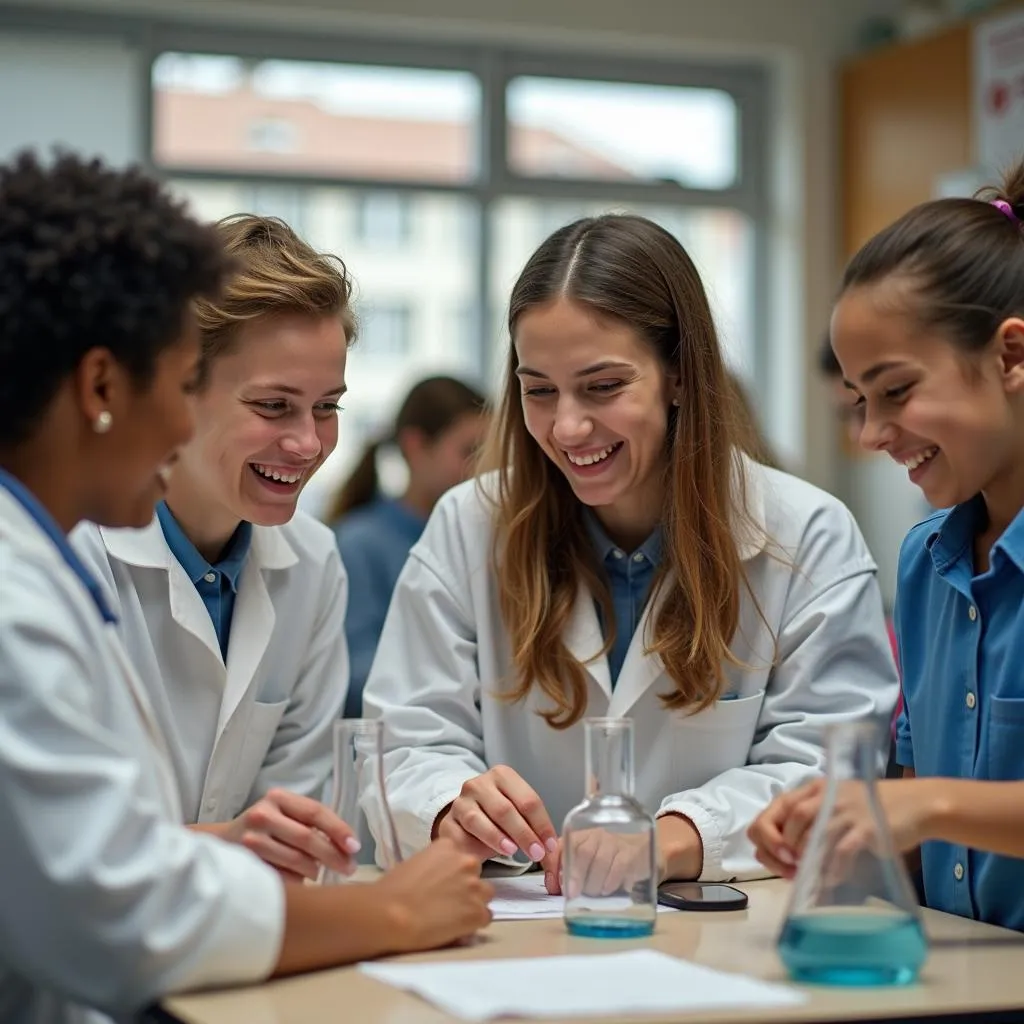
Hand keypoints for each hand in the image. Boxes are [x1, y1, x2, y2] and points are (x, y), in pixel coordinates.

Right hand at [224, 788, 359, 882]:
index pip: (315, 812)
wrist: (222, 844)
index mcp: (278, 798)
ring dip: (314, 870)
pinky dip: (296, 881)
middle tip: (349, 869)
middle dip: (334, 856)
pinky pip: (282, 877)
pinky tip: (298, 880)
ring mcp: (251, 841)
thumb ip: (311, 824)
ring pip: (296, 861)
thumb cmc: (265, 828)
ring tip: (318, 873)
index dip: (338, 829)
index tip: (355, 847)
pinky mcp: (246, 865)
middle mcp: (263, 816)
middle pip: (307, 838)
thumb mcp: (285, 815)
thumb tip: (348, 847)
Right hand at [374, 838, 493, 951]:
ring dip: (473, 904)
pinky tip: (454, 928)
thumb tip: (442, 882)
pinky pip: (485, 918)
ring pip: (484, 896)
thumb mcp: (416, 864)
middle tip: (447, 902)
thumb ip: (436, 867)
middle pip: (477, 876)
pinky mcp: (477, 912)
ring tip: (451, 916)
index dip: (455, 875)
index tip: (444, 885)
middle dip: (466, 887)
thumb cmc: (393, 891)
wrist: (391, 914)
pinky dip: (473, 924)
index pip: (463, 859)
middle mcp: (467, 862)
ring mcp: (475, 887)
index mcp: (449, 846)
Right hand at [433, 765, 558, 867]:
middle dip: (524, 833)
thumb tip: (554, 853)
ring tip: (514, 852)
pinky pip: (465, 832)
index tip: (551, 845)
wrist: (464, 820)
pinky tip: (493, 852)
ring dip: (500, 837)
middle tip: (537, 853)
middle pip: (506, 809)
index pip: (528, 800)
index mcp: (503, 775)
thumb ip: (534, 830)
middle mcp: (480, 783)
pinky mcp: (449, 820)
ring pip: (481, 818)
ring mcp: (461, 800)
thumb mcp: (518, 815)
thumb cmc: (497, 818)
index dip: (542, 824)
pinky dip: (482, 842)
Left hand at [543, 815, 701, 895]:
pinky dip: (611, 880)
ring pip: (600, 859)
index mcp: (583, 835)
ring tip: (594, 893)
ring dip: (594, 882)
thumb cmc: (615, 860)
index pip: (564, 845)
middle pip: (582, 850)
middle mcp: (598, 834)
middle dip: (575, 875)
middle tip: (573, 894)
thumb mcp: (593, 863)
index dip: (556, 866)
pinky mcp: (634, 851)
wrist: (651, 850)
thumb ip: (573, 871)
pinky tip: (609, 890)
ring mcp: (617, 841)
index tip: (555, 886)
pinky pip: (620, 865)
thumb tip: (554, 887)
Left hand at [748, 778, 931, 877]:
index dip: (768, 832)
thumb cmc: (872, 810)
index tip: (773, 856)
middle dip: (783, 848)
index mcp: (816, 789)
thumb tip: (783, 856)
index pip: (778, 805)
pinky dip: (832, 869)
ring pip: (814, 832)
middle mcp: (829, 795)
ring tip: (806, 876)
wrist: (917, 805)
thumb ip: (811, 824)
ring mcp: (848, 810)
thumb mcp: (837, 807)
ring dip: (805, 858)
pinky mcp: (868, 828)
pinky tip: (830, 880)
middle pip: (791, 817)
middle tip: (789, 870)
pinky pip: (842, 851)